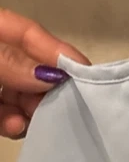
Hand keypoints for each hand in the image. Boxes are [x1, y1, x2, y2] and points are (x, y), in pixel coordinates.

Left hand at [0, 8, 89, 139]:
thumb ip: (9, 61)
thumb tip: (52, 75)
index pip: (30, 34)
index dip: (58, 52)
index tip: (87, 75)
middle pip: (30, 68)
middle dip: (45, 89)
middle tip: (56, 107)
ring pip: (20, 95)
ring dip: (30, 111)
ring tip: (28, 123)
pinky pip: (5, 114)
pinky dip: (12, 122)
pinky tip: (15, 128)